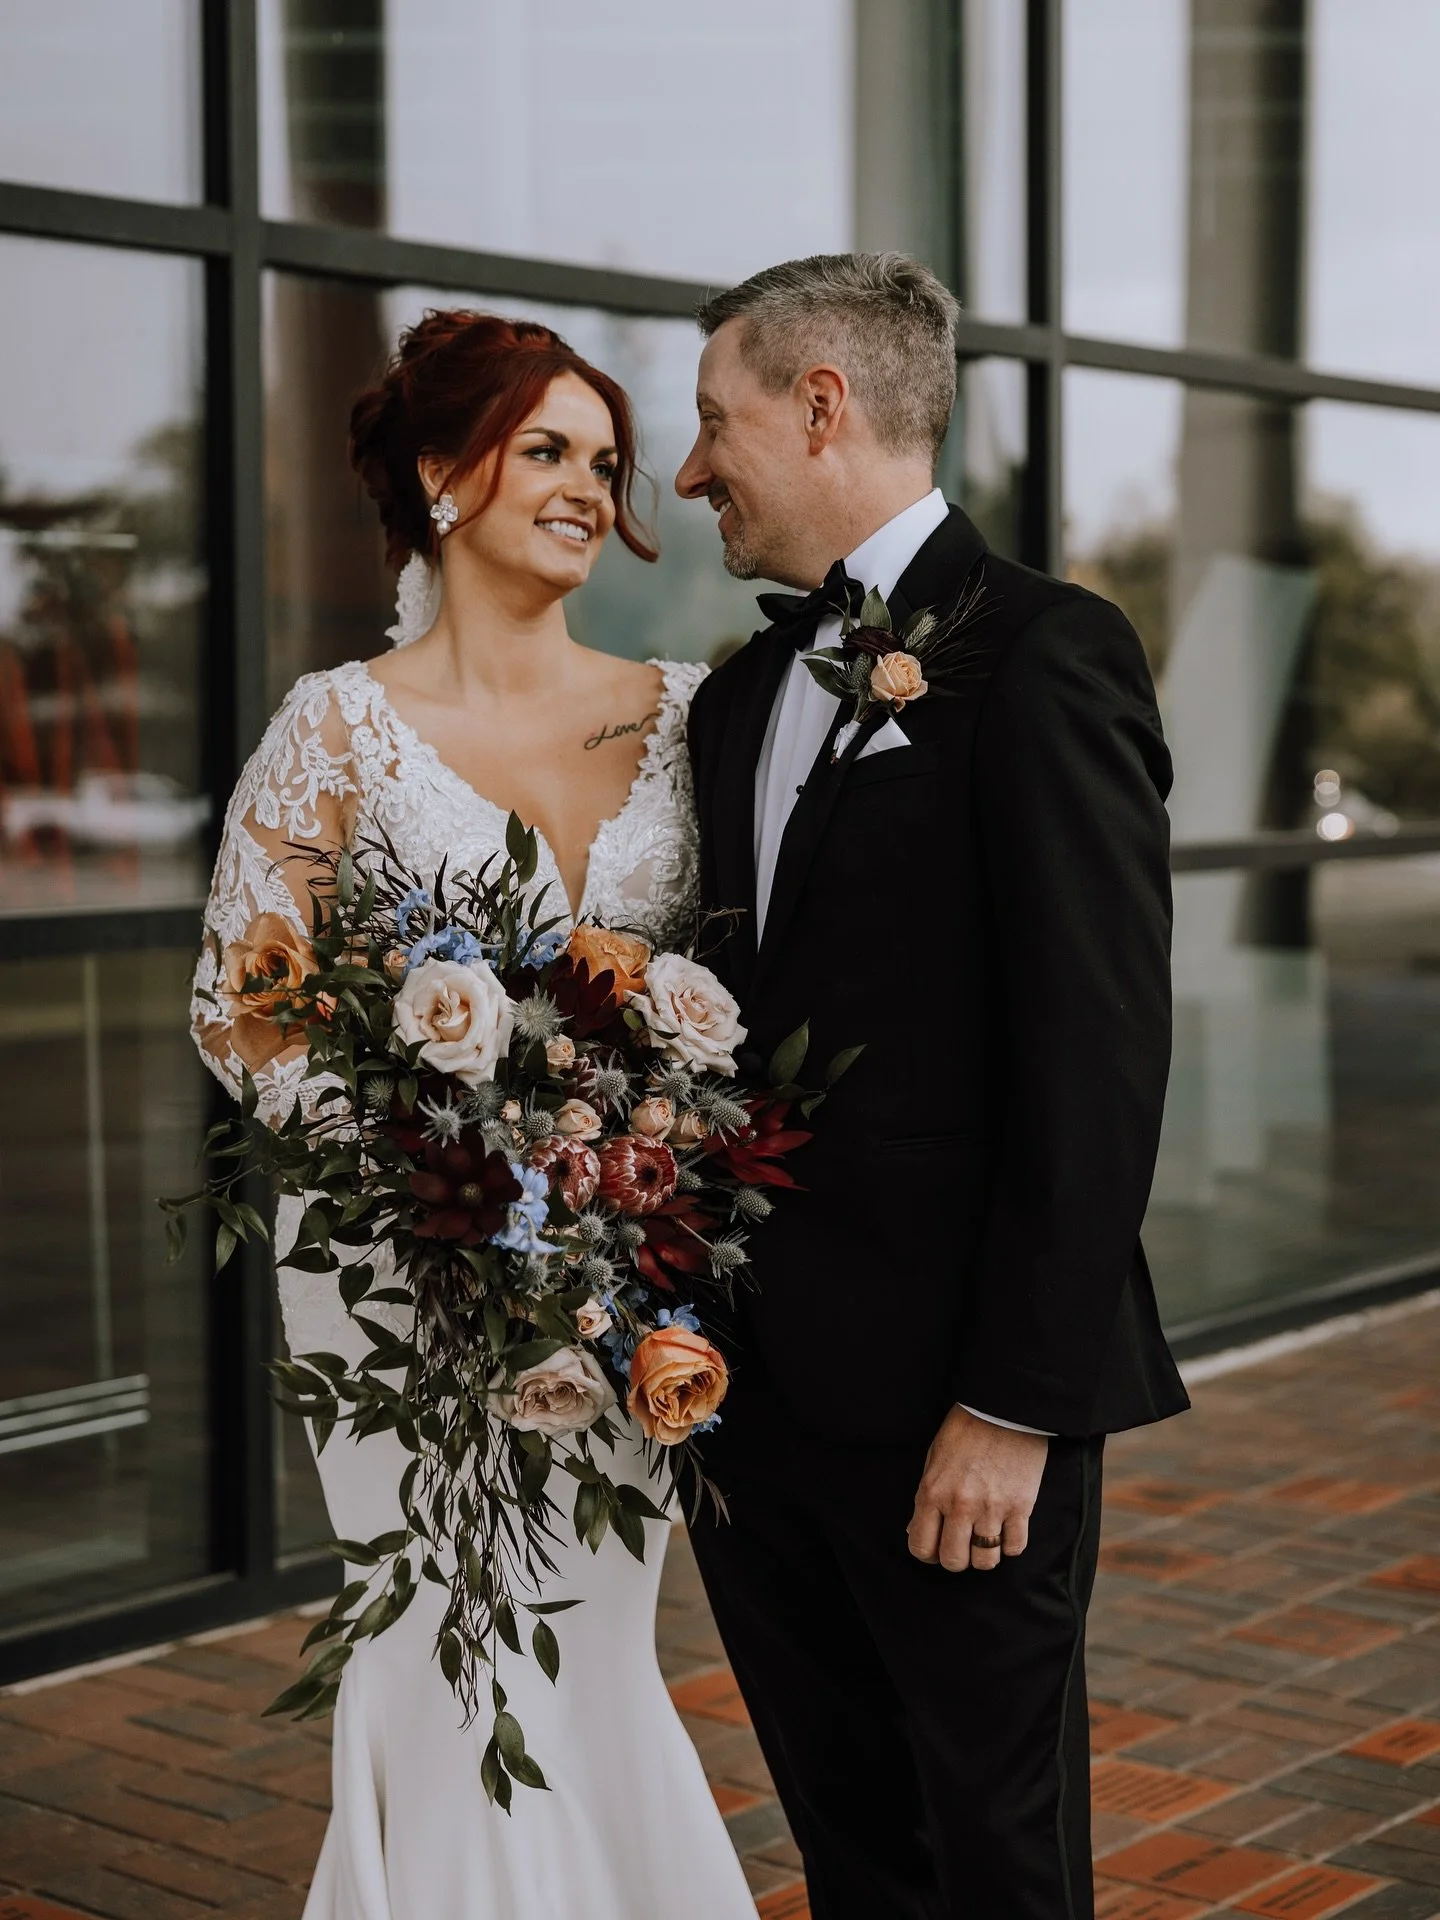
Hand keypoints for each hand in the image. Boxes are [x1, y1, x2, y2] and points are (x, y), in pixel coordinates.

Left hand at [907, 1406, 1048, 1572]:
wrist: (1003, 1408)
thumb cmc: (965, 1431)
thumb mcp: (934, 1460)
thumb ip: (925, 1499)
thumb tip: (915, 1531)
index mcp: (933, 1492)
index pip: (922, 1547)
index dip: (928, 1553)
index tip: (936, 1547)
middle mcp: (960, 1505)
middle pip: (954, 1561)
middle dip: (956, 1558)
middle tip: (961, 1544)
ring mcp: (992, 1508)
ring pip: (985, 1561)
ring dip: (983, 1555)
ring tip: (984, 1538)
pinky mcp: (1021, 1507)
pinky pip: (1015, 1547)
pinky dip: (1010, 1545)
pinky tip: (1005, 1531)